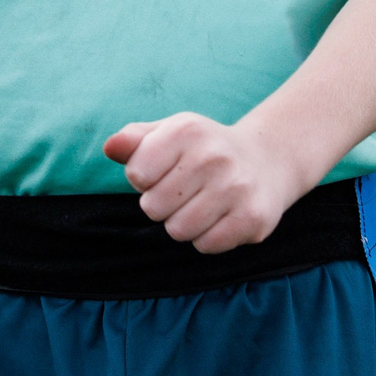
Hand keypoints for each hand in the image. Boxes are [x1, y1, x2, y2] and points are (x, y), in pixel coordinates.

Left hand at [104, 113, 308, 252]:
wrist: (266, 160)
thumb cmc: (203, 149)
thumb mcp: (169, 133)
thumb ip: (134, 140)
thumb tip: (110, 148)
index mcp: (186, 130)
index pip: (136, 175)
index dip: (145, 179)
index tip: (164, 171)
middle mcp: (213, 156)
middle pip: (153, 207)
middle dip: (163, 205)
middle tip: (185, 192)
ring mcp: (235, 187)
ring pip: (178, 230)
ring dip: (183, 224)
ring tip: (202, 204)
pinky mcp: (252, 217)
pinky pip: (206, 246)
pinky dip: (207, 238)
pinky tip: (220, 217)